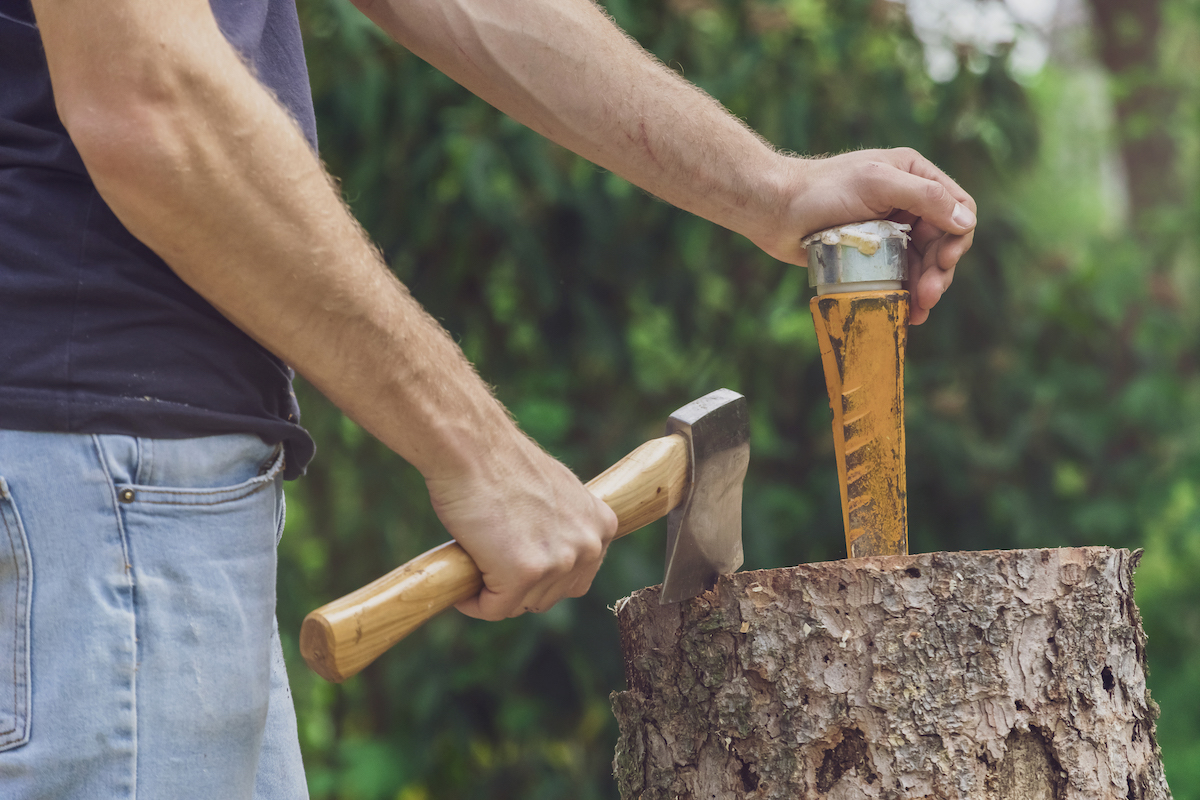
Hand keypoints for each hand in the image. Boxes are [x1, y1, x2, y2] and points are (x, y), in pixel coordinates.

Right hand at [425, 434, 617, 619]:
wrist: (473, 448)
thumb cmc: (502, 465)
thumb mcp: (554, 494)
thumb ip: (564, 527)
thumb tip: (553, 557)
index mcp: (602, 526)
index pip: (575, 578)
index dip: (540, 575)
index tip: (514, 560)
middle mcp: (589, 546)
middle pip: (549, 596)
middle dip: (517, 587)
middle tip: (489, 561)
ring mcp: (559, 563)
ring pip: (521, 605)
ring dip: (495, 593)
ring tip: (476, 561)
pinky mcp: (524, 574)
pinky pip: (493, 609)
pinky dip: (473, 602)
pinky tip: (464, 582)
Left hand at [751, 149, 977, 324]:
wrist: (775, 210)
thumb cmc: (822, 190)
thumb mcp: (877, 183)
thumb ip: (925, 198)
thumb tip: (967, 222)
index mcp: (914, 176)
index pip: (958, 207)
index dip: (957, 237)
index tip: (944, 261)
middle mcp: (906, 202)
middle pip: (943, 242)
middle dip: (940, 271)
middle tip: (928, 296)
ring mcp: (889, 230)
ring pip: (923, 263)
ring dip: (926, 288)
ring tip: (917, 310)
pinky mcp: (871, 255)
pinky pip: (900, 277)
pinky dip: (907, 295)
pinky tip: (906, 313)